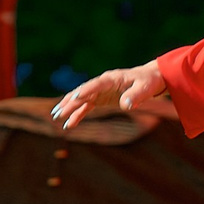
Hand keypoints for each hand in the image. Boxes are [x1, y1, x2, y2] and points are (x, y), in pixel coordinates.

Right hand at [53, 61, 174, 129]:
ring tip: (56, 117)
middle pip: (82, 92)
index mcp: (111, 78)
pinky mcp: (100, 99)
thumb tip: (126, 106)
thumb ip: (135, 96)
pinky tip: (69, 125)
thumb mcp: (145, 89)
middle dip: (69, 102)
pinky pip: (86, 107)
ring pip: (80, 100)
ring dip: (68, 108)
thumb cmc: (147, 82)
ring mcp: (99, 92)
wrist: (148, 79)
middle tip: (58, 112)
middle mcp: (102, 84)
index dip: (86, 90)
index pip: (96, 84)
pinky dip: (77, 115)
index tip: (75, 97)